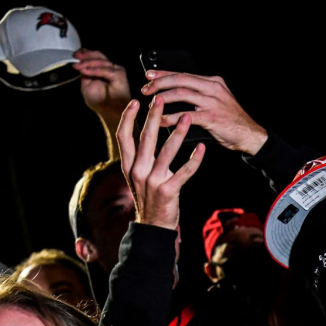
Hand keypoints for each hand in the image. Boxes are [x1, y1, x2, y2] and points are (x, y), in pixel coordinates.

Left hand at [73, 49, 130, 120]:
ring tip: (78, 66)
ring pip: (101, 61)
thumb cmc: (100, 101)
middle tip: (76, 56)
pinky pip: (105, 70)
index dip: (85, 53)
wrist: (110, 112)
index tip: (75, 55)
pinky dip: (94, 70)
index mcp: (101, 69)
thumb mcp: (86, 84)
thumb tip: (79, 61)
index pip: (94, 56)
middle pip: (98, 55)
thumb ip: (84, 72)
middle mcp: (109, 67)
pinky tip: (85, 71)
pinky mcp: (119, 74)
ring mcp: (115, 70)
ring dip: (87, 63)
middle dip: (86, 55)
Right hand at [117, 97, 205, 230]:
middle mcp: (138, 171)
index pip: (123, 136)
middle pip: (145, 138)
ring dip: (178, 132)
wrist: (154, 226)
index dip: (128, 117)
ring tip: (188, 116)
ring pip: (167, 151)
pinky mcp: (169, 191)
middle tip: (161, 98)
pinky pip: (185, 171)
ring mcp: (153, 181)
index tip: (135, 101)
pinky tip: (202, 147)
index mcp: (129, 165)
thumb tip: (145, 131)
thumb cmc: (149, 197)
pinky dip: (195, 159)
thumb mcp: (138, 176)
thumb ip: (139, 156)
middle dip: (154, 116)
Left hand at [141, 71, 267, 155]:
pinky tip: (161, 121)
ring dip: (163, 98)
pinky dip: (171, 118)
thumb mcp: (217, 102)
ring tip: (150, 104)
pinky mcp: (212, 118)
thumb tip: (174, 96)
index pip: (184, 73)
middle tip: (145, 89)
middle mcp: (213, 88)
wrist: (251, 136)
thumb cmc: (231, 121)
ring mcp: (213, 102)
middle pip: (180, 80)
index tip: (149, 75)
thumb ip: (200, 96)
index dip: (164, 73)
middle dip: (159, 83)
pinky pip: (186, 115)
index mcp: (213, 82)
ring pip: (182, 93)